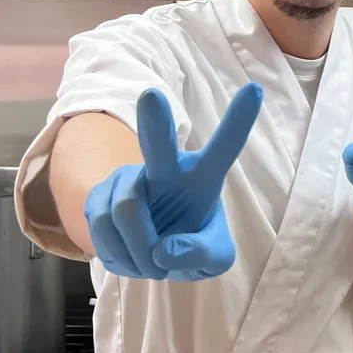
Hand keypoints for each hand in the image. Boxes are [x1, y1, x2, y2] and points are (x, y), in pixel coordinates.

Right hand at [84, 82, 262, 280]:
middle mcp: (165, 169)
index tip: (254, 90)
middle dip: (155, 121)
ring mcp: (128, 178)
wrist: (150, 253)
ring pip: (126, 210)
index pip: (225, 147)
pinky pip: (102, 227)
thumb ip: (201, 256)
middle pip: (159, 145)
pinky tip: (128, 256)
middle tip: (152, 96)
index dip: (239, 121)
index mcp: (203, 176)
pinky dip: (119, 255)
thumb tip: (165, 251)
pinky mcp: (98, 195)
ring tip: (151, 261)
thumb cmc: (191, 243)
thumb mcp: (213, 259)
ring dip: (139, 251)